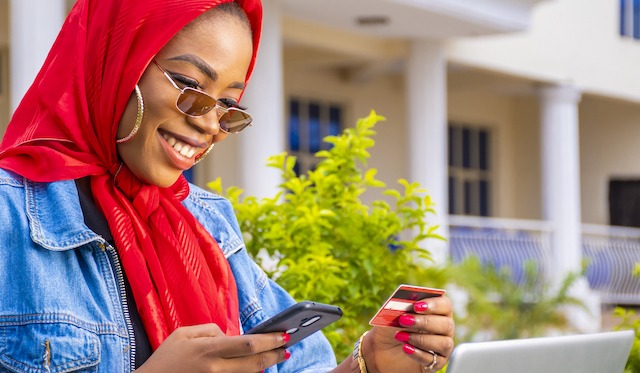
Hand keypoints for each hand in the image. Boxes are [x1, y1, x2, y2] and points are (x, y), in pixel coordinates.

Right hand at [136, 323, 289, 372]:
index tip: (284, 335)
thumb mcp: (183, 334)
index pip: (248, 344)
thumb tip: (231, 334)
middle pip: (255, 362)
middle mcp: (215, 369)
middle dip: (275, 354)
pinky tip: (258, 368)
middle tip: (288, 347)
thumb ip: (210, 329)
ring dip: (266, 365)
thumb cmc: (166, 358)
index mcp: (208, 349)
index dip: (270, 340)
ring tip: (277, 356)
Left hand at [364, 296, 454, 372]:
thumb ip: (397, 309)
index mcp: (435, 311)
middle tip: (404, 320)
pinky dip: (419, 353)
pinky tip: (406, 348)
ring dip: (422, 339)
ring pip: (444, 343)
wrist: (381, 352)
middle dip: (425, 322)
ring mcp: (441, 347)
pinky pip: (434, 360)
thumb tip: (403, 305)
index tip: (416, 306)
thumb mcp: (388, 317)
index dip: (433, 304)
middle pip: (446, 324)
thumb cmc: (389, 330)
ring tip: (401, 336)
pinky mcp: (436, 363)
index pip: (445, 305)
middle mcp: (442, 328)